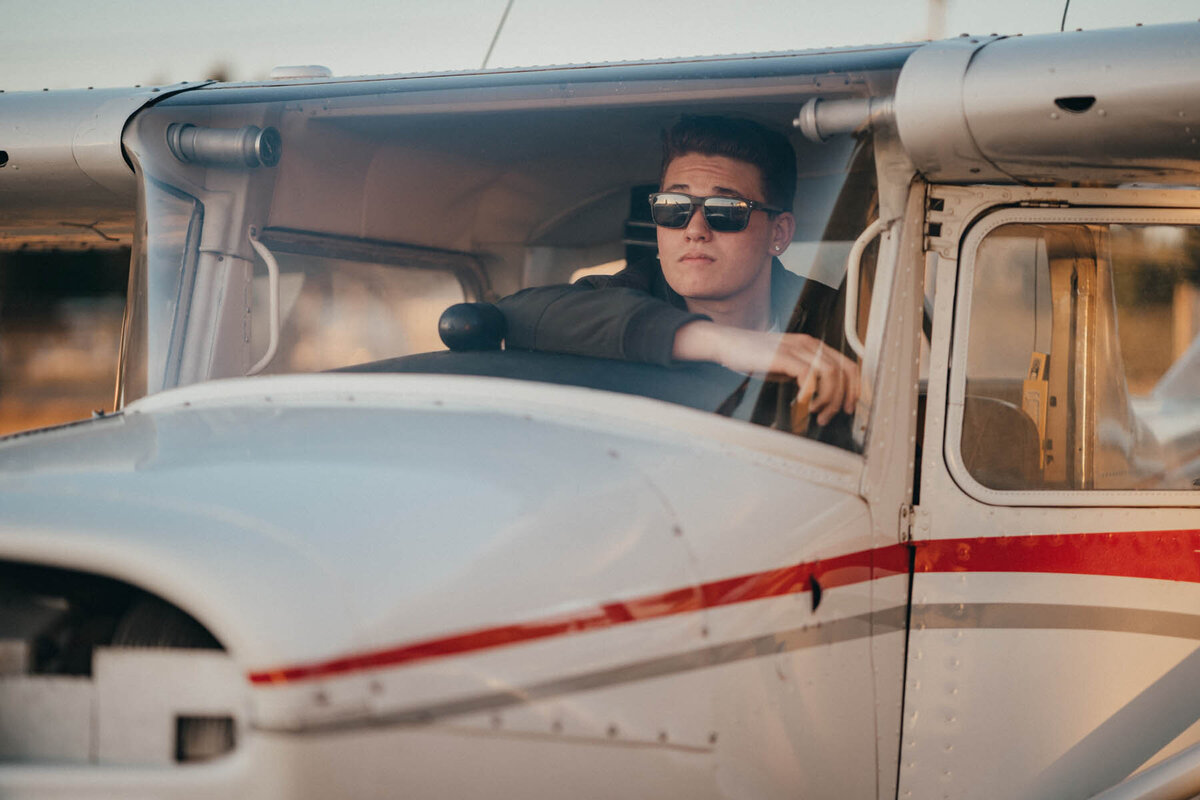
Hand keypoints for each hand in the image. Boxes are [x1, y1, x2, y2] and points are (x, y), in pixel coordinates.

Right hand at [673, 321, 859, 425]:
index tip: (848, 407)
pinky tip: (803, 403)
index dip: (854, 388)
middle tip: (833, 414)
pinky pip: (808, 375)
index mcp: (813, 346)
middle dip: (844, 397)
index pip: (848, 365)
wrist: (729, 344)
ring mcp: (797, 348)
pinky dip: (811, 393)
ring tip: (816, 413)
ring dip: (829, 399)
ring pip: (831, 373)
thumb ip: (805, 376)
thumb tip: (821, 397)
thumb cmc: (755, 357)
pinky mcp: (783, 356)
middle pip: (844, 370)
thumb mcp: (787, 365)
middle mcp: (809, 344)